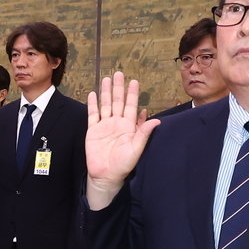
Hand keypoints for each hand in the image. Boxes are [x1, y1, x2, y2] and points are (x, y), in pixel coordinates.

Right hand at [85, 71, 156, 208]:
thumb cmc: (123, 164)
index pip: (131, 106)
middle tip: (119, 73)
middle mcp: (116, 123)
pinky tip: (93, 94)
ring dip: (106, 92)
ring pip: (105, 105)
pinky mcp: (93, 131)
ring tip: (106, 79)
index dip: (132, 94)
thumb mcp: (136, 149)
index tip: (134, 81)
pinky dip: (92, 105)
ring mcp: (104, 126)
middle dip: (118, 88)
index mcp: (128, 126)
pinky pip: (93, 115)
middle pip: (118, 101)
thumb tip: (156, 120)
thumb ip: (144, 134)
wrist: (106, 175)